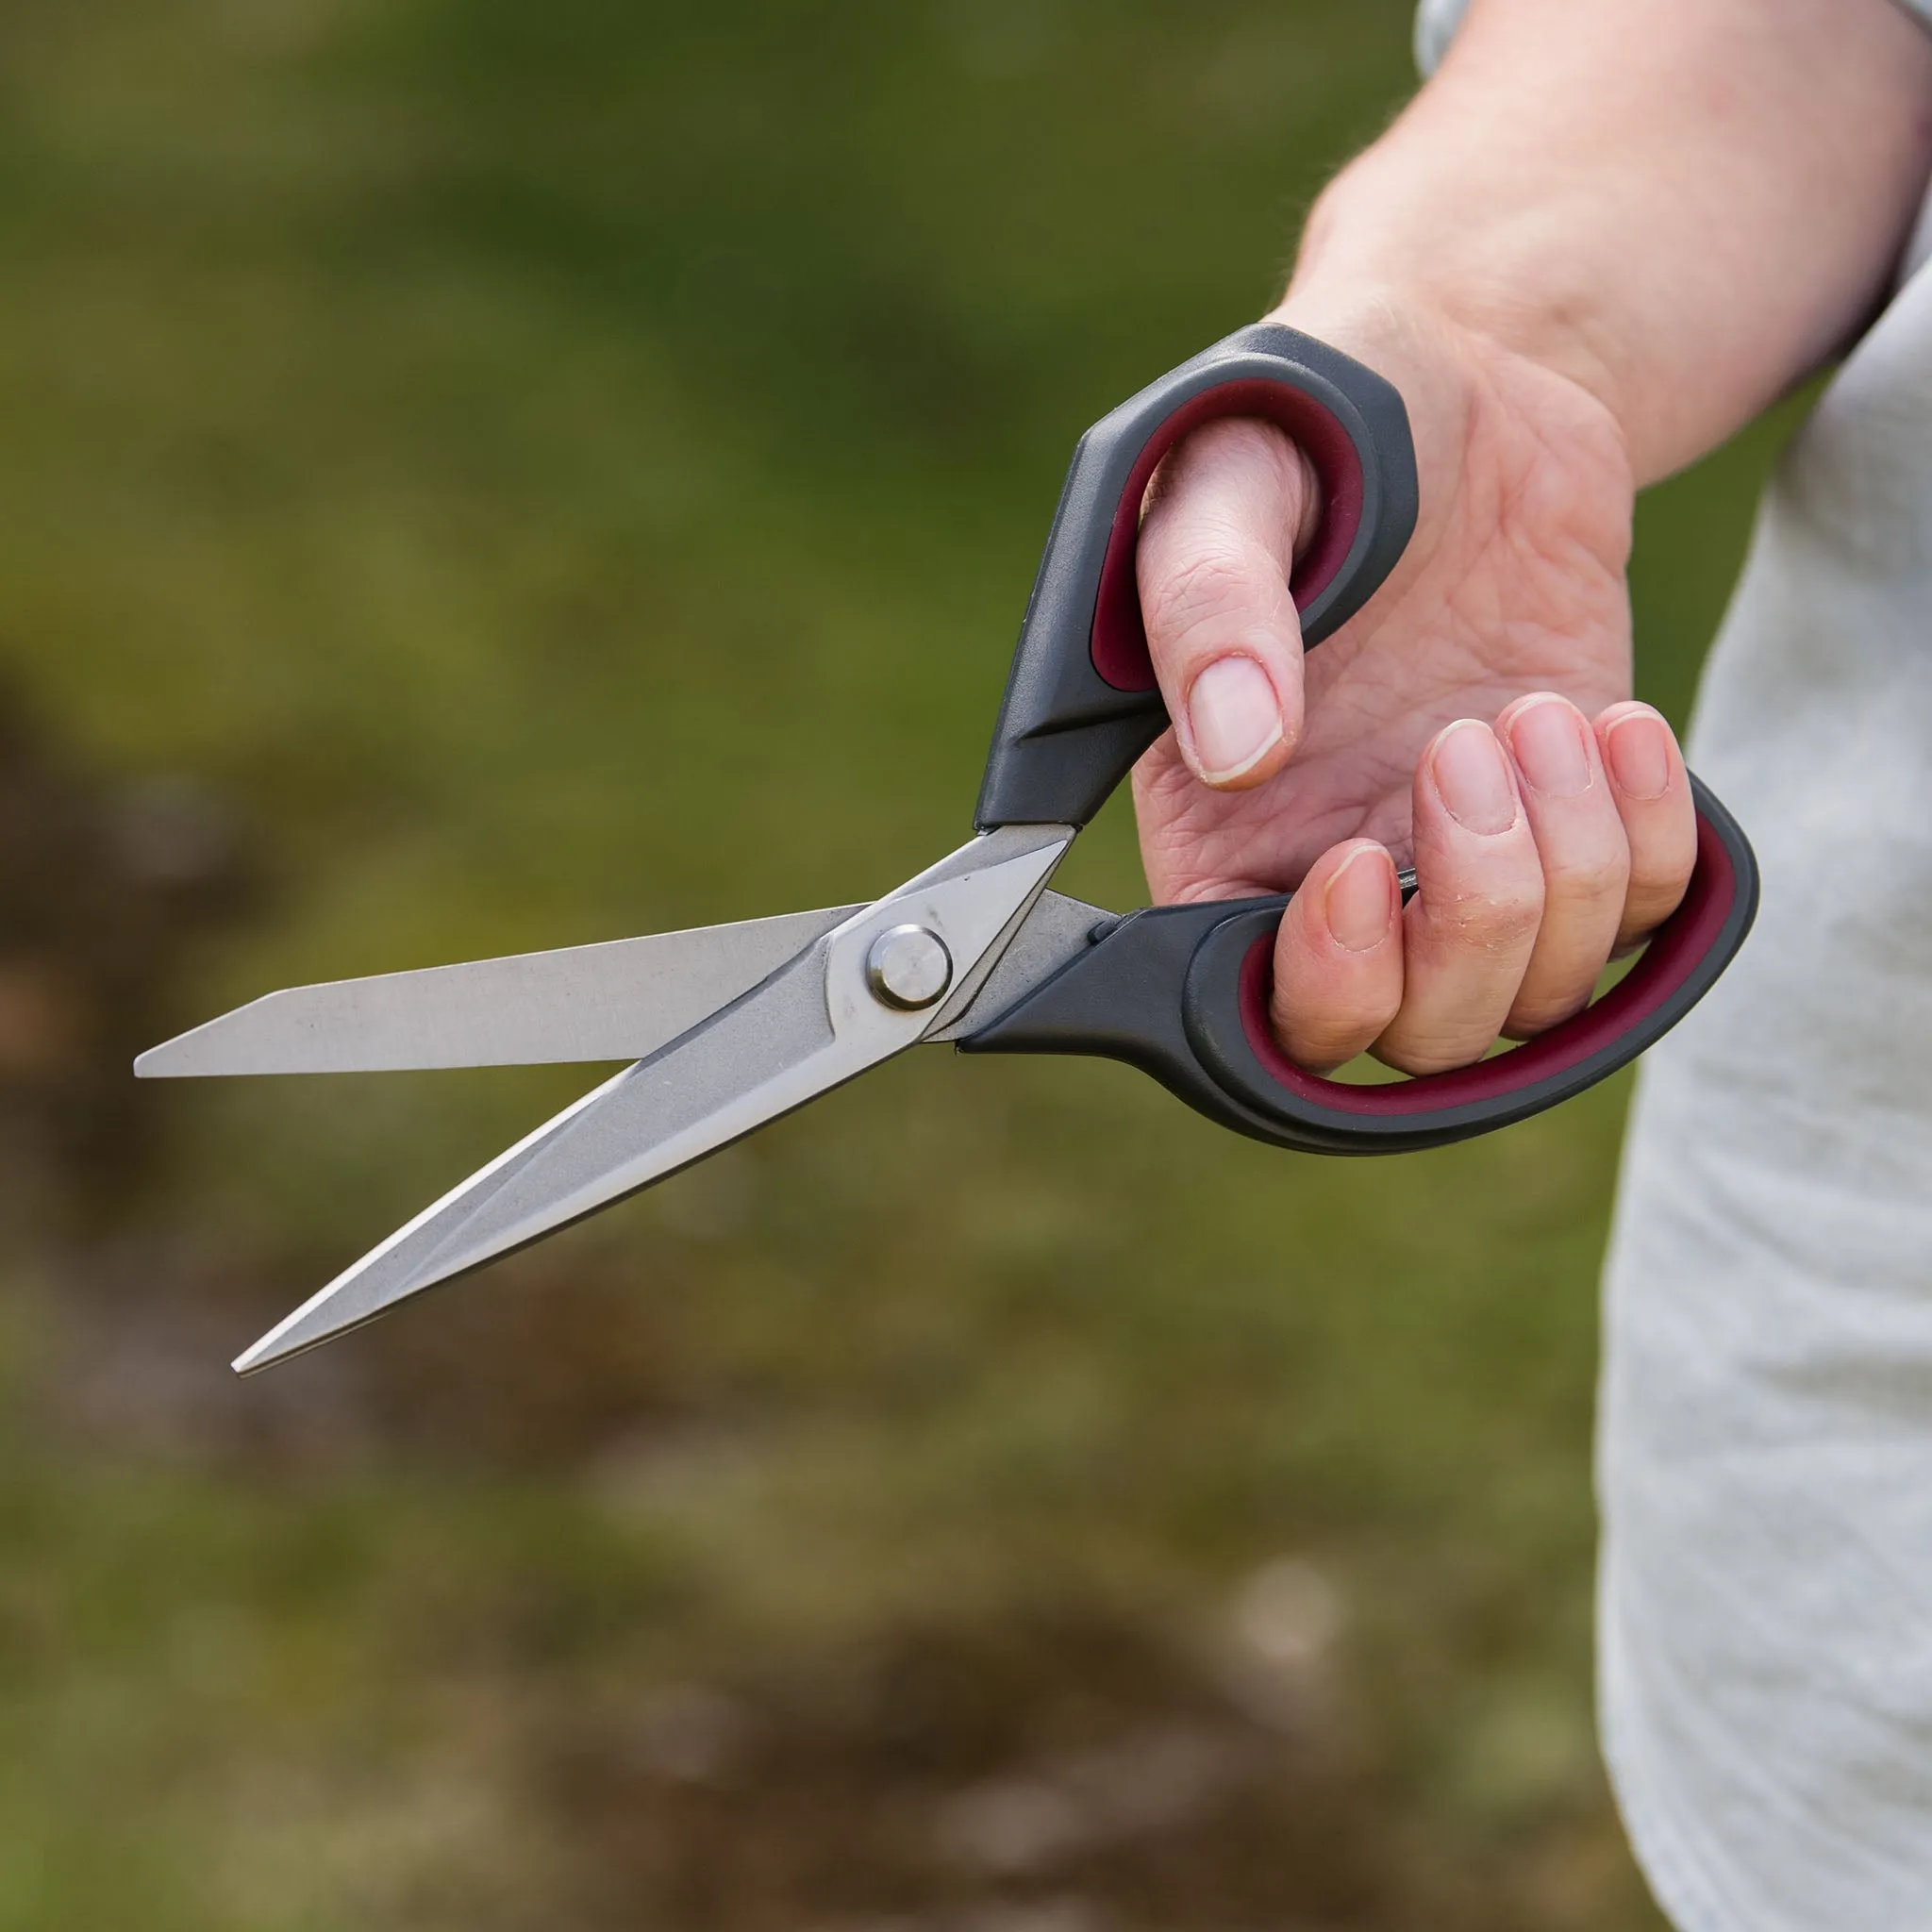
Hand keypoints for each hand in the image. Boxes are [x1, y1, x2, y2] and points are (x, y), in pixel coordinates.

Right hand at [1130, 311, 1695, 1074]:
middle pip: (1418, 1028)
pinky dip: (1649, 836)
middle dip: (1470, 919)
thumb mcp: (1228, 485)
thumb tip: (1237, 749)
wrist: (1466, 381)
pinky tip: (1614, 719)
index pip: (1256, 1003)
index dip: (1320, 980)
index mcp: (1223, 832)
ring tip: (1539, 712)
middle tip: (1468, 746)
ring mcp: (1461, 856)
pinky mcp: (1574, 820)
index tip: (1355, 859)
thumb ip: (1209, 611)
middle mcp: (1334, 873)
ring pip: (1538, 991)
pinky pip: (1642, 909)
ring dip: (1564, 867)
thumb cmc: (1318, 433)